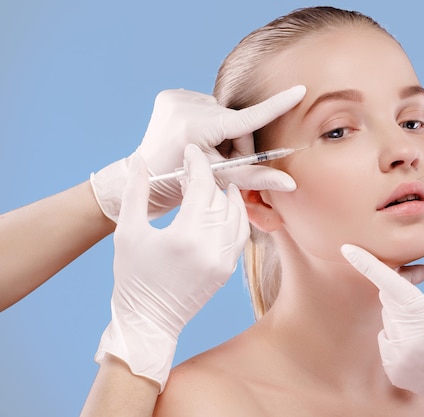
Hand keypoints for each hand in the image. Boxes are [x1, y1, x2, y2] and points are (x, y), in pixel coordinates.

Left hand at [91, 85, 305, 220]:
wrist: (144, 180)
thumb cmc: (182, 185)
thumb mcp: (220, 181)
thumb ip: (256, 178)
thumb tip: (290, 184)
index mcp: (196, 128)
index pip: (247, 118)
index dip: (276, 106)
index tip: (298, 90)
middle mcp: (185, 106)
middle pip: (235, 121)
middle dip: (237, 142)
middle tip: (223, 162)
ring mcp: (175, 98)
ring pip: (222, 114)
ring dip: (223, 132)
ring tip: (207, 151)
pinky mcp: (169, 95)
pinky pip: (205, 107)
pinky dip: (208, 122)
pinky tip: (196, 137)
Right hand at [95, 144, 248, 390]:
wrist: (148, 322)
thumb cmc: (132, 277)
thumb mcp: (127, 232)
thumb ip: (136, 193)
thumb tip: (142, 161)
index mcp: (186, 236)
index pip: (201, 186)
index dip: (197, 164)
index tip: (192, 152)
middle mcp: (211, 248)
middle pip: (219, 198)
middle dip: (209, 179)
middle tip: (194, 169)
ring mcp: (224, 260)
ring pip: (236, 215)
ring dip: (227, 196)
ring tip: (214, 184)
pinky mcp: (228, 270)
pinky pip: (241, 235)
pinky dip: (236, 216)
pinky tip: (226, 207)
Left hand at [341, 236, 423, 415]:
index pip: (388, 283)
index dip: (365, 263)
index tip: (347, 249)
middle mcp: (407, 336)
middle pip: (388, 298)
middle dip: (400, 290)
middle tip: (422, 292)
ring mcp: (397, 355)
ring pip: (387, 319)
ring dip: (401, 316)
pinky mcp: (392, 369)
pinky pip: (386, 340)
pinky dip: (397, 337)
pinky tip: (419, 347)